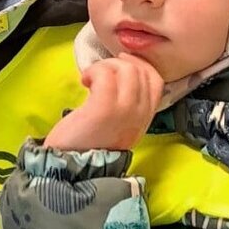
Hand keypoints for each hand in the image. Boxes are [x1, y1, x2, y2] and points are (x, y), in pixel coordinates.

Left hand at [43, 56, 163, 152]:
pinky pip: (106, 76)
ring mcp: (124, 112)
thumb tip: (121, 74)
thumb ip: (127, 105)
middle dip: (118, 63)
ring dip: (104, 66)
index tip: (121, 62)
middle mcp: (139, 115)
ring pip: (126, 70)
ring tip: (90, 79)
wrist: (71, 166)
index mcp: (144, 118)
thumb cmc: (88, 142)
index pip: (157, 80)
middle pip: (141, 71)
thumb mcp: (117, 124)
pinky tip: (84, 81)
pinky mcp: (104, 110)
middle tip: (99, 72)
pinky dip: (94, 71)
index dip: (141, 64)